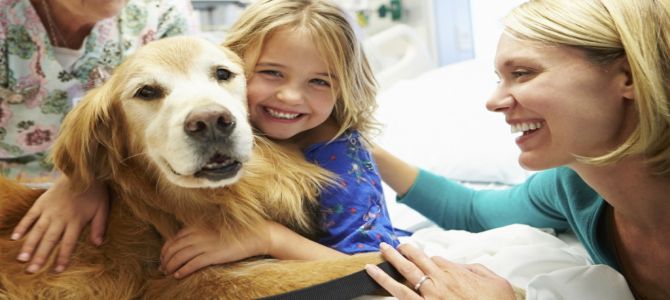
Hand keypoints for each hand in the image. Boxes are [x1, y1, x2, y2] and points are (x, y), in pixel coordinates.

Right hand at [11, 176, 109, 272]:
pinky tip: (15, 237)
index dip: (63, 257)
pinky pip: (30, 216)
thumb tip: (99, 244)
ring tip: (22, 259)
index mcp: (76, 221)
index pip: (68, 243)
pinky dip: (22, 226)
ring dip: (29, 245)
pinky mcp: (42, 202)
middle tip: (32, 271)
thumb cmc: (95, 192)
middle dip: (41, 256)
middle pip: (49, 240)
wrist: (82, 171)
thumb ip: (99, 226)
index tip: (57, 270)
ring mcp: (49, 210)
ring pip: (37, 230)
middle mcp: (60, 217)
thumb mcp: (103, 208)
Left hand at [160, 223, 271, 278]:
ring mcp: (204, 245)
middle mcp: (198, 235)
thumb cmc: (234, 232)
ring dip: (171, 266)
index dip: (165, 249)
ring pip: (180, 257)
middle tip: (162, 267)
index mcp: (197, 227)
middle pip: (174, 248)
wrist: (252, 236)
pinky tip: (178, 275)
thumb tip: (187, 241)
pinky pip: (192, 264)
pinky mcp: (211, 255)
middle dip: (165, 259)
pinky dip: (182, 270)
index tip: (163, 256)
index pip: (174, 239)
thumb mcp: (213, 228)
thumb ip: (199, 232)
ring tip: (167, 272)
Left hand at [365, 243, 515, 299]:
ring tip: (372, 266)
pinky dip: (392, 295)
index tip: (423, 258)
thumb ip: (475, 270)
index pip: (432, 259)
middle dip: (397, 254)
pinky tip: (381, 292)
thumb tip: (462, 267)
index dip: (425, 258)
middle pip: (412, 264)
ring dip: (385, 273)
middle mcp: (438, 285)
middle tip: (386, 247)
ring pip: (401, 284)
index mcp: (453, 274)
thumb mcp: (494, 281)